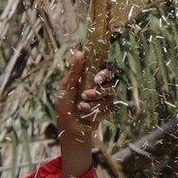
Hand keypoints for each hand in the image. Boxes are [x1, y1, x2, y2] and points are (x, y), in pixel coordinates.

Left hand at [55, 50, 117, 177]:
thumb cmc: (65, 103)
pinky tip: (85, 113)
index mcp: (93, 75)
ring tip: (80, 106)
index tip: (96, 78)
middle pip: (113, 80)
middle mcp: (102, 85)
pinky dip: (94, 111)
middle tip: (85, 94)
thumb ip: (74, 72)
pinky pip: (107, 108)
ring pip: (109, 95)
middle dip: (99, 89)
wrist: (68, 124)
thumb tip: (80, 53)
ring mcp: (107, 98)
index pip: (108, 67)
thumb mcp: (66, 87)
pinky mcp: (108, 110)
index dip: (107, 70)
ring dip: (93, 101)